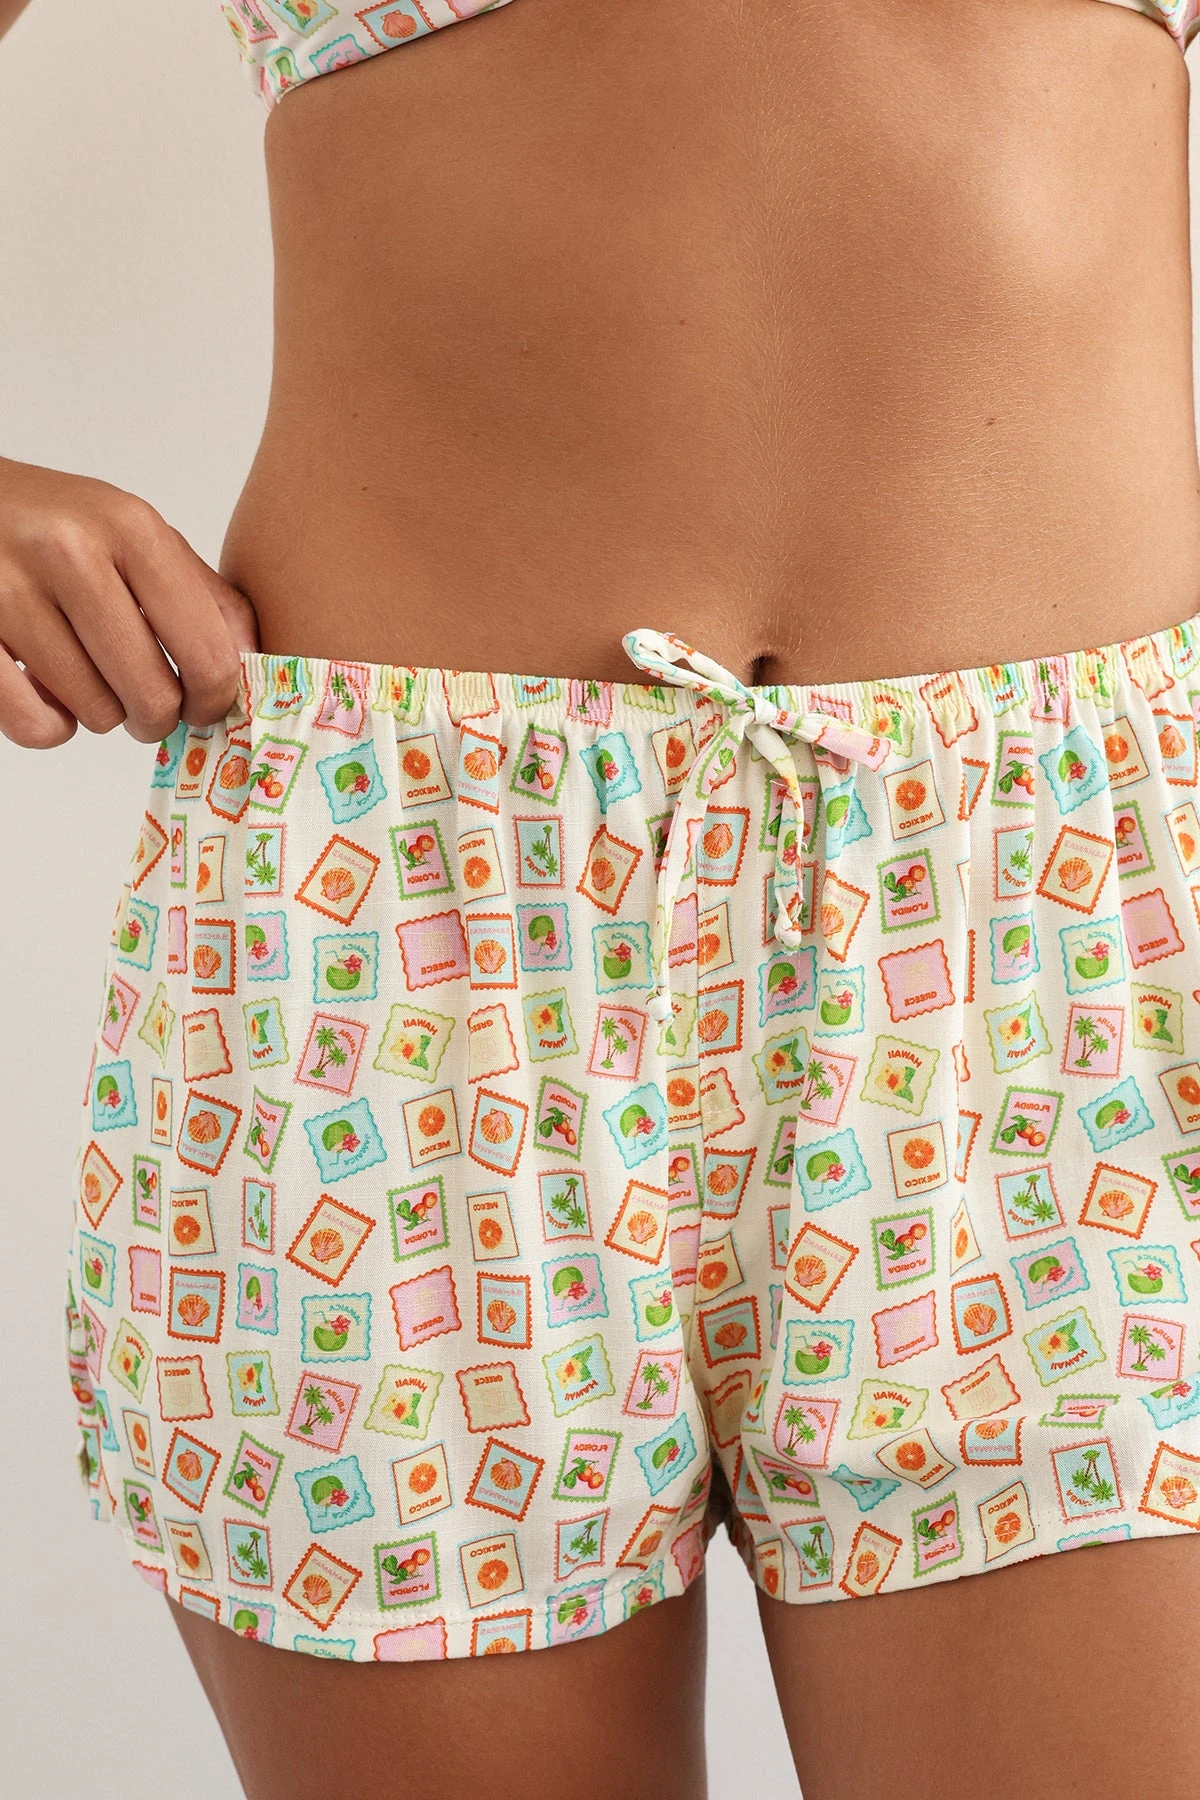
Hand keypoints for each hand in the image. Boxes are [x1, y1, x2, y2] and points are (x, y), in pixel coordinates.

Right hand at [0, 456, 259, 748]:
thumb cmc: (58, 524)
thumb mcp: (137, 534)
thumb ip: (204, 595)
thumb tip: (254, 664)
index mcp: (131, 528)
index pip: (208, 654)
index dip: (215, 700)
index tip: (205, 706)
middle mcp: (71, 552)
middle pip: (153, 696)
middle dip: (157, 716)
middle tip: (146, 703)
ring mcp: (11, 592)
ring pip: (96, 714)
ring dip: (99, 712)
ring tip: (86, 673)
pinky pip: (38, 726)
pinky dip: (51, 725)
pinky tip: (48, 691)